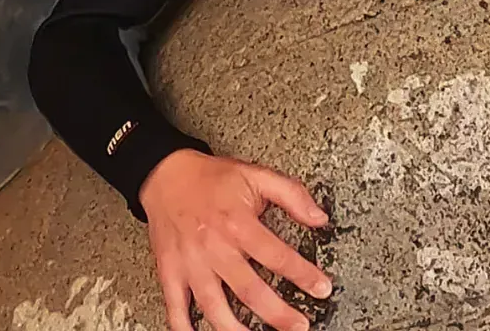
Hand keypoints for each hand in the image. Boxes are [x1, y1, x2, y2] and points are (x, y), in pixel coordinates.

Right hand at [140, 147, 330, 330]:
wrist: (167, 175)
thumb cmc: (212, 178)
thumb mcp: (257, 175)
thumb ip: (292, 194)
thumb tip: (319, 217)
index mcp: (239, 223)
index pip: (277, 256)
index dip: (303, 275)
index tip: (322, 288)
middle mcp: (215, 247)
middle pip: (250, 290)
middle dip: (277, 314)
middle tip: (299, 326)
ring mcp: (191, 264)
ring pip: (215, 308)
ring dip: (236, 330)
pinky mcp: (170, 273)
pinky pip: (176, 309)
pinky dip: (185, 329)